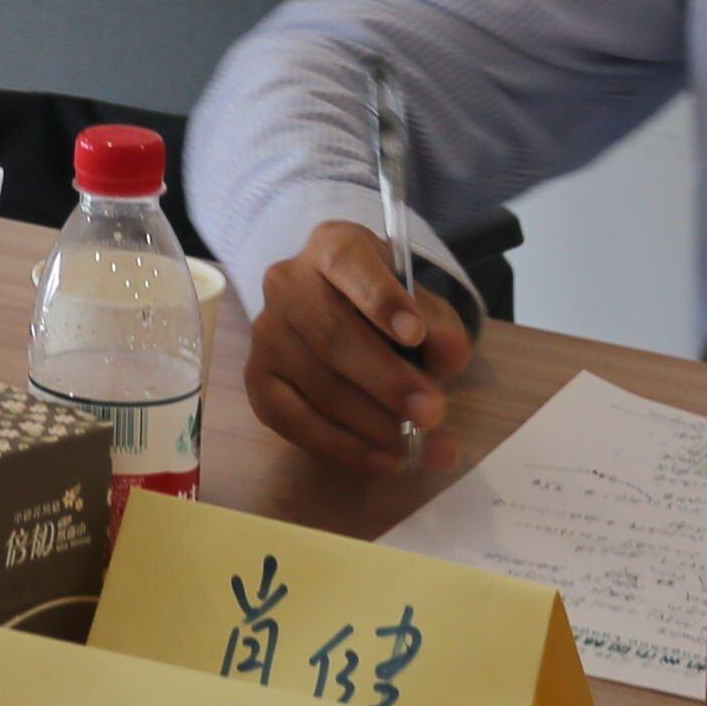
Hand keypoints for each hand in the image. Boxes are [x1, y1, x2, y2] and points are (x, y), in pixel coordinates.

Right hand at [246, 224, 475, 475]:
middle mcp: (287, 282)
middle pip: (332, 334)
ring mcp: (265, 332)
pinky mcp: (257, 380)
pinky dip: (342, 446)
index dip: (381, 299)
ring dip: (372, 424)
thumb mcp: (419, 303)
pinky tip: (383, 459)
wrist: (337, 316)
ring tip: (417, 446)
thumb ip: (439, 324)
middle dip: (386, 380)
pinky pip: (293, 420)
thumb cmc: (384, 308)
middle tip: (432, 413)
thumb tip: (449, 355)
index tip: (416, 335)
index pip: (347, 261)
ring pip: (316, 383)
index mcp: (331, 246)